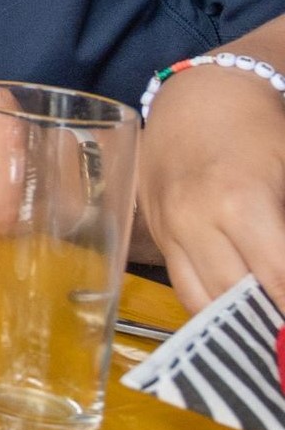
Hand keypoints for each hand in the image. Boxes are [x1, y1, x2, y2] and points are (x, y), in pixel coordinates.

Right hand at [139, 69, 284, 311]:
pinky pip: (184, 287)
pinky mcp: (157, 233)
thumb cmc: (261, 129)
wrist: (200, 97)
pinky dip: (212, 309)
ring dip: (238, 325)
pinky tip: (239, 315)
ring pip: (203, 304)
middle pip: (237, 301)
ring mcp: (169, 229)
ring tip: (267, 333)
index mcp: (239, 203)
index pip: (277, 281)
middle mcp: (195, 221)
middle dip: (271, 325)